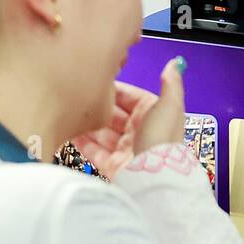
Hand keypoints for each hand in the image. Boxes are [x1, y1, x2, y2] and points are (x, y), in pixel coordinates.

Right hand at [69, 60, 185, 176]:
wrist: (155, 179)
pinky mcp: (114, 166)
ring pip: (102, 134)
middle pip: (113, 115)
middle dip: (98, 107)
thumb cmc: (163, 141)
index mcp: (152, 116)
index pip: (130, 98)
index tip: (96, 81)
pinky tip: (70, 133)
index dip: (114, 90)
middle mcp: (139, 133)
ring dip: (87, 125)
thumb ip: (170, 84)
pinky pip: (95, 152)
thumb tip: (174, 64)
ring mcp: (125, 151)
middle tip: (79, 96)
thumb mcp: (169, 106)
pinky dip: (83, 144)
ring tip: (70, 112)